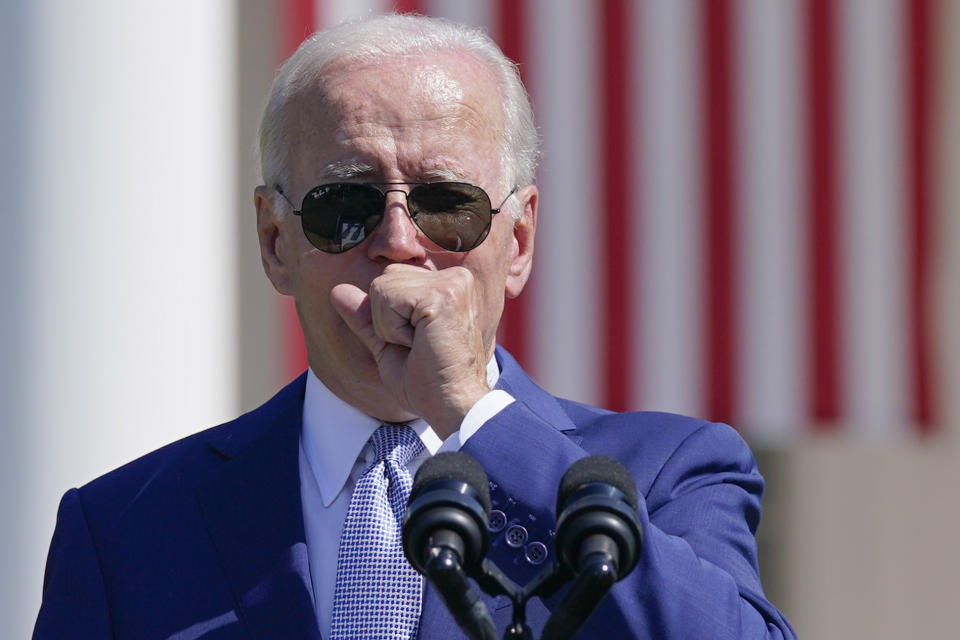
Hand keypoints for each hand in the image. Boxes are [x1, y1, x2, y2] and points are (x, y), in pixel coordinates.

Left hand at [330, 264, 490, 437]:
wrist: (452, 406)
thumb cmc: (428, 382)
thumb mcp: (388, 345)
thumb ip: (366, 317)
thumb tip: (337, 291)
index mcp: (448, 285)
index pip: (391, 279)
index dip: (390, 318)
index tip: (419, 343)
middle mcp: (455, 277)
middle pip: (384, 279)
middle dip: (387, 319)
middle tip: (419, 346)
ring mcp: (451, 282)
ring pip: (381, 287)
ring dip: (388, 326)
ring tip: (421, 344)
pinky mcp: (443, 293)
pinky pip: (386, 297)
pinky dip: (391, 328)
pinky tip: (420, 342)